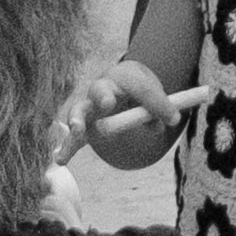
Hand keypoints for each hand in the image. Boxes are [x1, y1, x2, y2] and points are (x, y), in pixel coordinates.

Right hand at [71, 57, 188, 168]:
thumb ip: (159, 109)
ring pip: (80, 110)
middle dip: (104, 97)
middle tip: (108, 104)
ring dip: (78, 120)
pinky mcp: (81, 125)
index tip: (174, 118)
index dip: (157, 102)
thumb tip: (162, 123)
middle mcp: (102, 87)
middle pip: (100, 90)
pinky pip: (72, 137)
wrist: (120, 83)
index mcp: (124, 75)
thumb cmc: (139, 91)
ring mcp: (88, 105)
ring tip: (76, 130)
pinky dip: (66, 148)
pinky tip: (61, 160)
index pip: (140, 87)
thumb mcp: (153, 95)